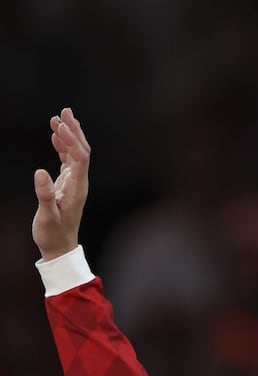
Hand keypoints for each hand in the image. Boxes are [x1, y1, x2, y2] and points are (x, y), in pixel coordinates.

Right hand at [32, 108, 90, 260]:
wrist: (59, 247)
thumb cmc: (53, 234)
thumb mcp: (46, 216)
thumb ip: (44, 195)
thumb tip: (40, 172)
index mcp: (78, 188)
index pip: (80, 158)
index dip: (72, 140)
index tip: (60, 126)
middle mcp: (80, 183)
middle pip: (82, 150)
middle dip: (74, 130)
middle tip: (65, 110)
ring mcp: (74, 182)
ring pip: (75, 153)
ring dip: (68, 135)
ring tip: (59, 116)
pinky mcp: (67, 184)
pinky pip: (68, 160)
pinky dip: (62, 146)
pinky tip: (55, 135)